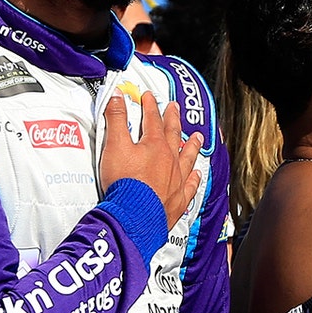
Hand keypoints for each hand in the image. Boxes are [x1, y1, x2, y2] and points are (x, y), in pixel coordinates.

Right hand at [100, 91, 202, 225]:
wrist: (134, 216)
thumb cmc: (124, 183)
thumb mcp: (114, 145)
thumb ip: (115, 119)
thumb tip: (116, 96)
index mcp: (154, 145)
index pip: (152, 119)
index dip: (150, 106)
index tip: (149, 97)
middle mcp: (170, 160)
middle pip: (173, 135)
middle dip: (172, 119)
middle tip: (174, 108)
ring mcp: (176, 180)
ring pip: (187, 158)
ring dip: (191, 146)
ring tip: (196, 138)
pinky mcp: (178, 199)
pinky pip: (190, 185)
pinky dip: (194, 178)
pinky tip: (197, 174)